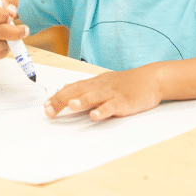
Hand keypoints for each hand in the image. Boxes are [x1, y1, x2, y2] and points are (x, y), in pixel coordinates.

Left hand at [44, 66, 162, 120]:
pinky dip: (103, 110)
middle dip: (63, 100)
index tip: (45, 106)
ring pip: (94, 96)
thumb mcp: (103, 82)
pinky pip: (112, 106)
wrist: (150, 79)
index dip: (58, 97)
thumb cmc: (126, 83)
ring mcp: (112, 93)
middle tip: (49, 110)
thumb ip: (84, 87)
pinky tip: (95, 116)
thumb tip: (65, 88)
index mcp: (94, 83)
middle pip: (78, 92)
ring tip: (70, 107)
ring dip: (81, 101)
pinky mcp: (124, 101)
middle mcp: (100, 86)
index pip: (71, 88)